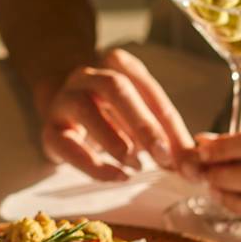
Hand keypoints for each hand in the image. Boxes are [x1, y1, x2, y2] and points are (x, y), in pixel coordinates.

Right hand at [39, 48, 196, 180]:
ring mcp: (64, 99)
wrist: (63, 108)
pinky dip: (93, 164)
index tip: (186, 154)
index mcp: (116, 65)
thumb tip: (190, 164)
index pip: (147, 89)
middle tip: (164, 156)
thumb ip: (165, 136)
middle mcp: (87, 76)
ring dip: (115, 140)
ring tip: (137, 166)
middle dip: (144, 124)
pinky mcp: (49, 129)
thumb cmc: (111, 113)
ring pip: (85, 109)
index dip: (168, 122)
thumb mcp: (139, 116)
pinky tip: (116, 176)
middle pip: (116, 88)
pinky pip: (67, 144)